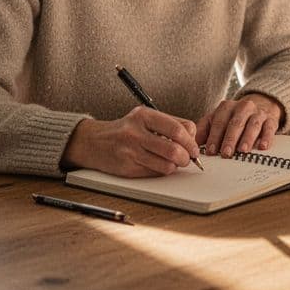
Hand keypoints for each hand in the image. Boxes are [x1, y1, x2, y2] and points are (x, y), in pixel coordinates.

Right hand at [61, 107, 197, 176]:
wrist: (94, 142)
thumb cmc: (126, 130)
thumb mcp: (145, 118)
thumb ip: (170, 124)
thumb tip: (193, 138)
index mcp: (144, 116)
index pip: (177, 129)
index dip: (191, 141)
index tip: (194, 148)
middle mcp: (135, 133)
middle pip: (173, 149)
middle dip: (186, 157)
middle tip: (188, 158)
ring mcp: (130, 151)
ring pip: (166, 165)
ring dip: (175, 166)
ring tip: (174, 162)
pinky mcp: (127, 168)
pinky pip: (154, 173)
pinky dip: (162, 171)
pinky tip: (158, 165)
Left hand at [197, 93, 282, 157]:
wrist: (260, 105)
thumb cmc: (234, 118)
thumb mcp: (217, 119)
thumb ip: (204, 130)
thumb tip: (193, 145)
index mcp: (226, 107)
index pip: (219, 121)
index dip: (214, 136)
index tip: (211, 150)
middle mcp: (243, 107)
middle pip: (235, 123)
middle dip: (230, 139)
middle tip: (226, 153)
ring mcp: (258, 113)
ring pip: (252, 125)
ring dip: (247, 138)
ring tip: (242, 151)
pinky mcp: (271, 120)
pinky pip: (269, 128)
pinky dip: (266, 137)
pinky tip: (262, 147)